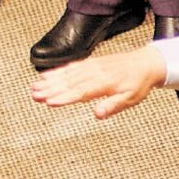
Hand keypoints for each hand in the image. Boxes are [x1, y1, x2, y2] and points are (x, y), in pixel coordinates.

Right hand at [30, 46, 167, 118]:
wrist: (145, 63)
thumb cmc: (138, 84)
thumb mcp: (130, 99)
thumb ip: (113, 106)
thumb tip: (97, 115)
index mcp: (104, 83)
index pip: (80, 92)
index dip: (64, 98)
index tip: (49, 102)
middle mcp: (94, 73)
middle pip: (69, 83)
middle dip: (50, 90)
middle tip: (34, 96)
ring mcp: (91, 66)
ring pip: (67, 74)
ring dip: (50, 81)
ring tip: (34, 88)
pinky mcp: (90, 63)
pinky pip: (71, 67)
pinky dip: (57, 71)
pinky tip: (46, 76)